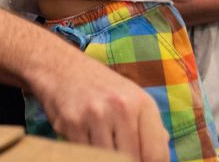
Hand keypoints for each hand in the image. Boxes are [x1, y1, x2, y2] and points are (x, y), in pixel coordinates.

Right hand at [31, 47, 167, 161]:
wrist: (59, 66)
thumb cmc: (99, 86)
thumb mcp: (131, 98)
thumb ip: (149, 128)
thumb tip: (159, 159)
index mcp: (142, 104)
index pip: (156, 154)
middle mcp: (121, 107)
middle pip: (132, 159)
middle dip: (125, 161)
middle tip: (117, 152)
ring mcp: (95, 115)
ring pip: (108, 159)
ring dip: (104, 155)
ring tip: (99, 139)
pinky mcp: (72, 122)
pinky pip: (85, 152)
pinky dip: (85, 149)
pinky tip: (82, 135)